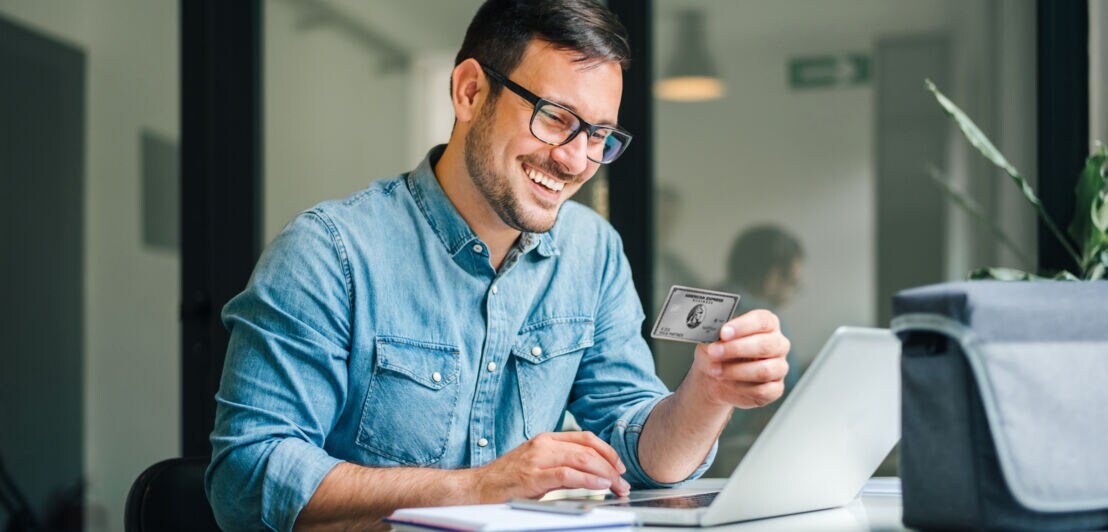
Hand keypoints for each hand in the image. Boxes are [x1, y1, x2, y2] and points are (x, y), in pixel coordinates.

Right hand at [470, 431, 630, 501]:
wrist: (476, 489)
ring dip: (605, 473)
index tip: (619, 466)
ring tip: (616, 486)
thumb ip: (561, 465)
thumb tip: (590, 473)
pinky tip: (600, 485)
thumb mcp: (537, 465)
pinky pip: (568, 474)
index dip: (607, 450)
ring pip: (582, 458)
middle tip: (622, 482)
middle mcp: (543, 444)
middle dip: (611, 466)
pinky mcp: (533, 476)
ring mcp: (537, 459)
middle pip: (588, 448)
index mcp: (545, 439)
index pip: (585, 437)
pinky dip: (589, 479)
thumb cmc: (506, 480)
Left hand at [692, 309, 789, 408]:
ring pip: (765, 370)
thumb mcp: (712, 339)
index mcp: (767, 325)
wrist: (713, 376)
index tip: (724, 333)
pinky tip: (727, 382)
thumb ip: (716, 334)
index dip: (743, 326)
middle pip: (766, 345)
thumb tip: (717, 336)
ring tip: (715, 370)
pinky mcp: (775, 388)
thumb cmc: (718, 351)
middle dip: (737, 349)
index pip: (762, 320)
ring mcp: (779, 367)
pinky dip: (740, 387)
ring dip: (736, 371)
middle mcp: (778, 344)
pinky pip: (763, 390)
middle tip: (714, 352)